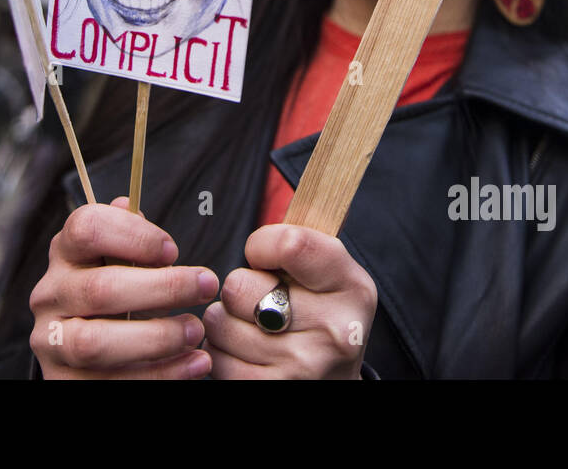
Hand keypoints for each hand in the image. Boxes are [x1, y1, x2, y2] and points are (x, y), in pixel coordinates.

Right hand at [29, 197, 218, 378]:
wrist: (86, 355)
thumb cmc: (115, 294)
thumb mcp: (117, 260)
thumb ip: (126, 235)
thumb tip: (128, 204)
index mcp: (65, 254)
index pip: (85, 228)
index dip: (133, 236)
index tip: (172, 250)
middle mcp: (50, 296)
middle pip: (101, 289)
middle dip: (163, 288)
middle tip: (206, 285)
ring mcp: (52, 343)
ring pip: (97, 342)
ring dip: (157, 337)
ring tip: (196, 330)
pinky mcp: (63, 383)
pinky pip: (111, 383)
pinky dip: (160, 375)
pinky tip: (195, 363)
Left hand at [203, 224, 376, 378]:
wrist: (333, 383)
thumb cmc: (320, 316)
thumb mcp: (329, 275)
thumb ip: (299, 243)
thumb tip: (294, 176)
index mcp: (352, 287)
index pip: (288, 243)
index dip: (261, 245)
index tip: (263, 255)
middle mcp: (335, 331)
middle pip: (239, 285)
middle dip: (239, 290)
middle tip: (262, 301)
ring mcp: (303, 367)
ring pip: (219, 323)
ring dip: (225, 323)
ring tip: (253, 330)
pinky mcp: (272, 390)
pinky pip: (214, 358)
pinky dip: (220, 354)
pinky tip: (245, 354)